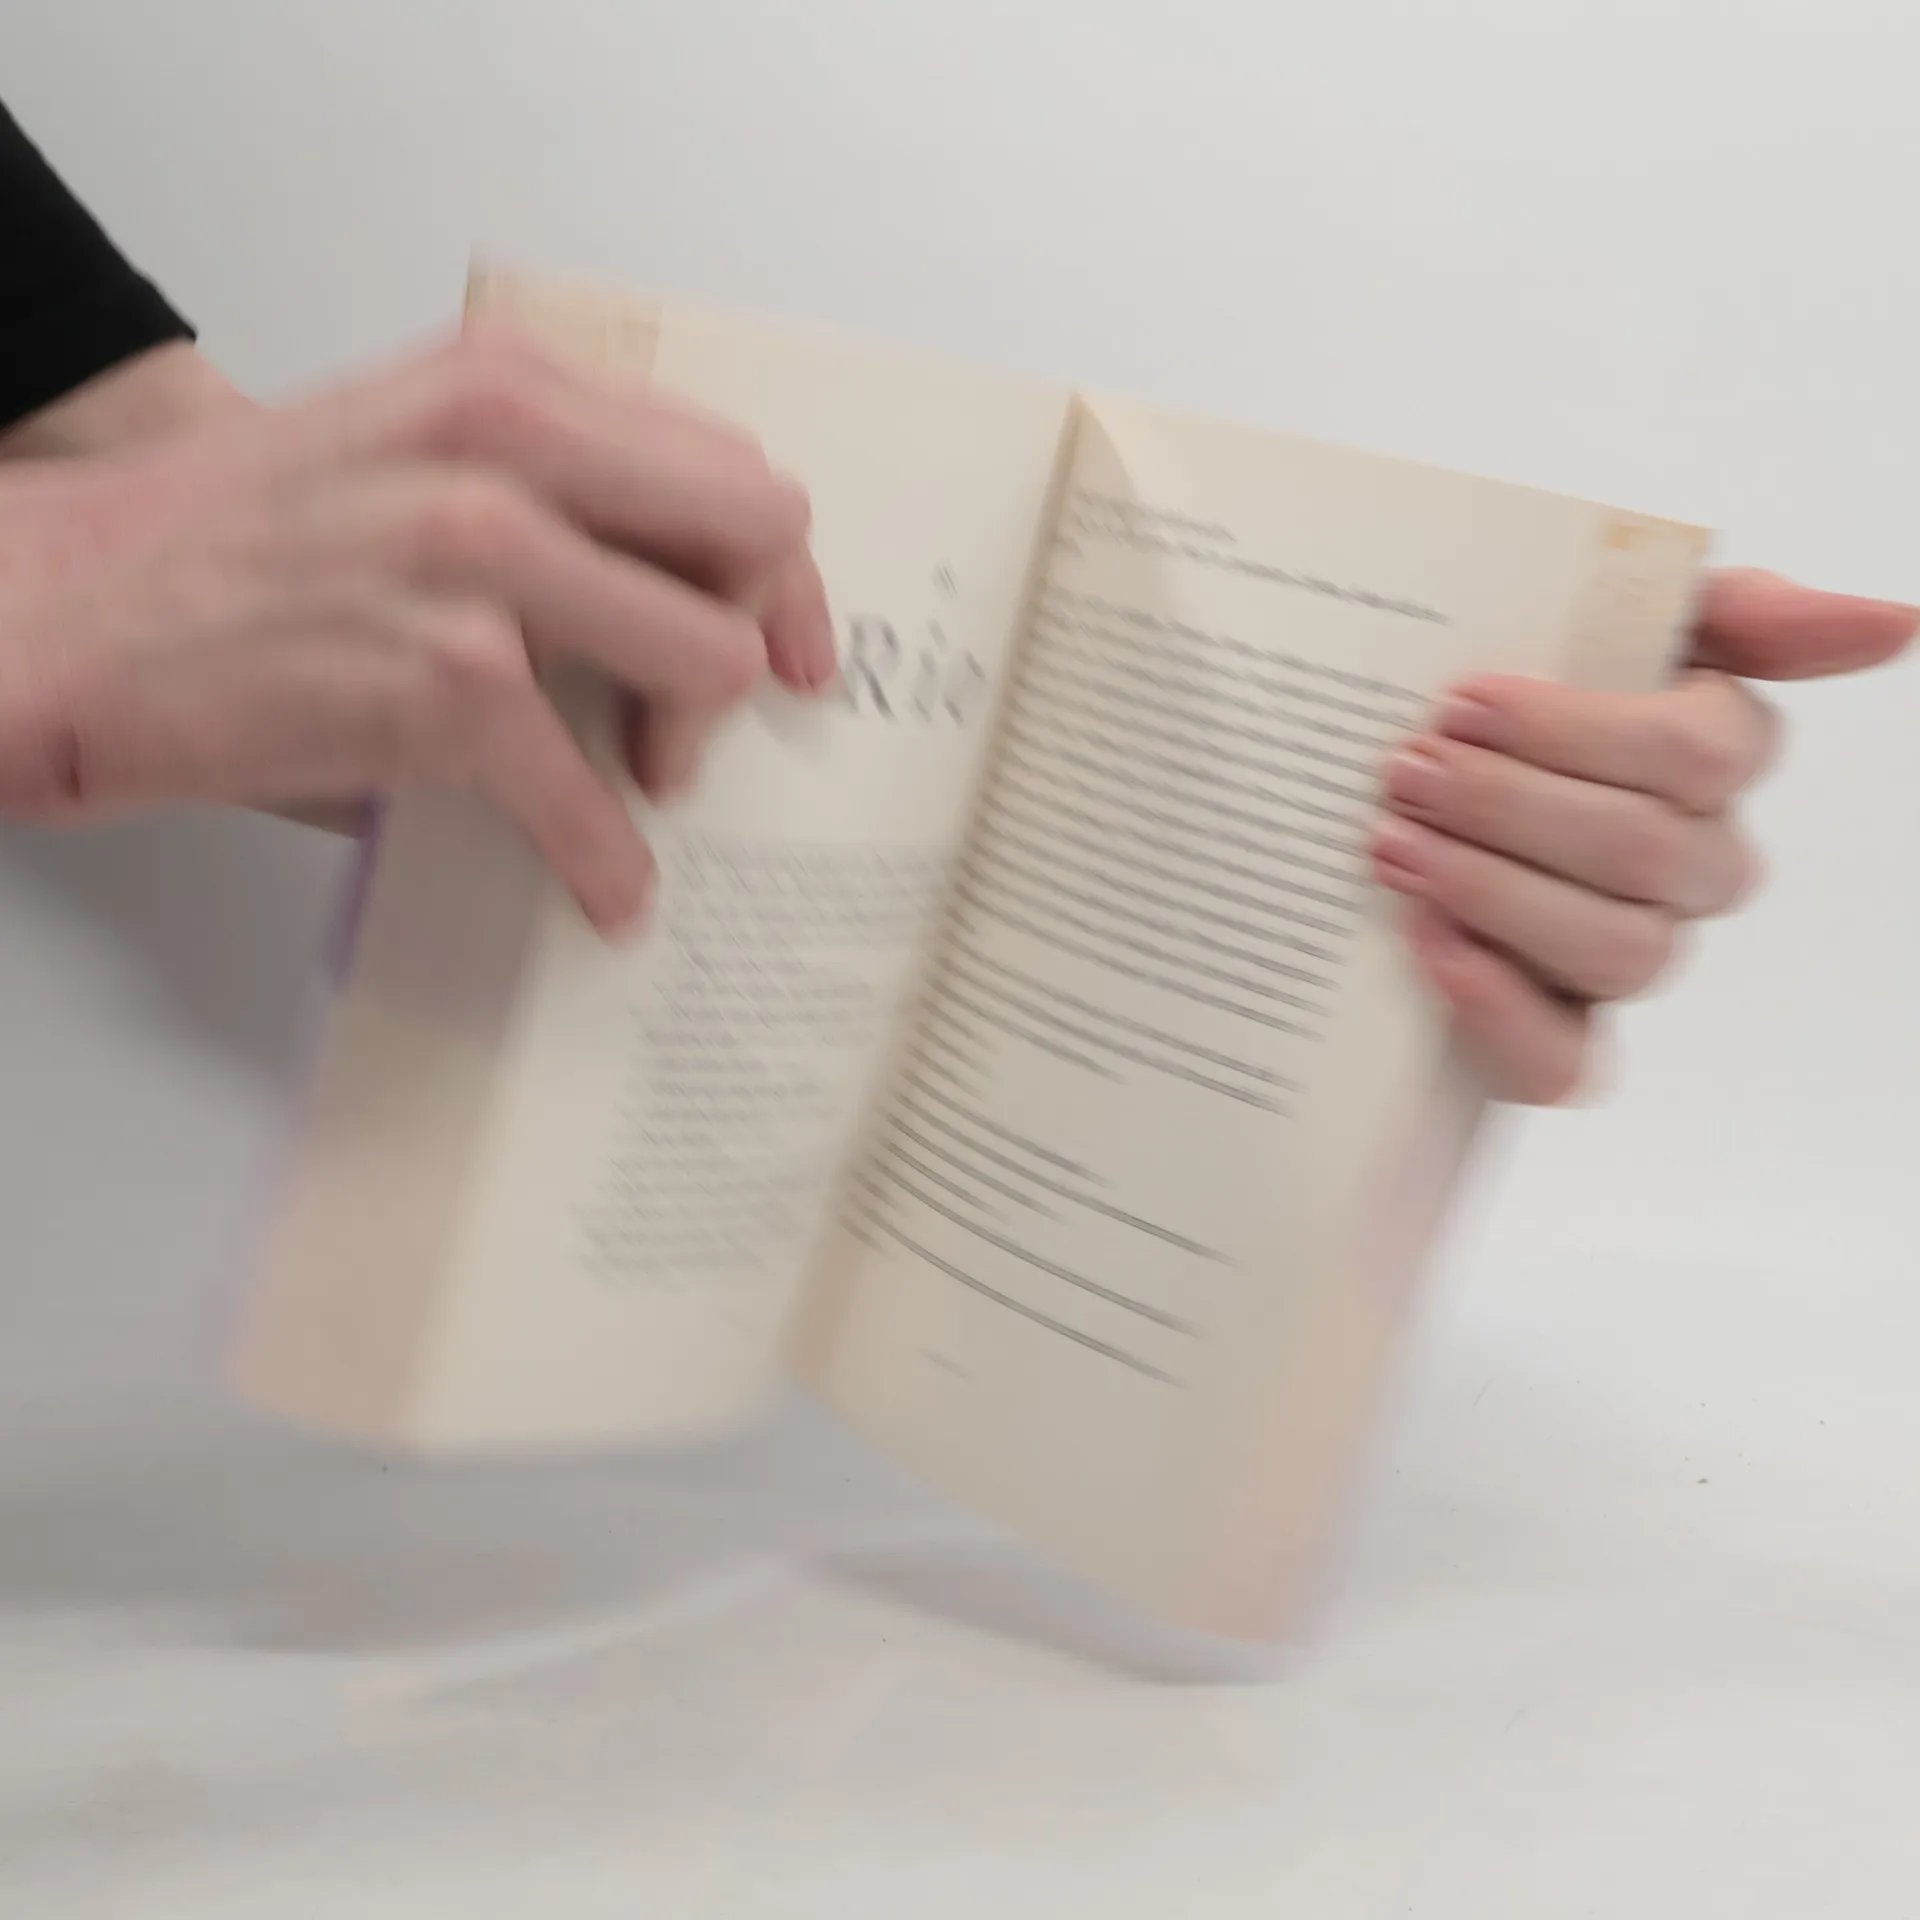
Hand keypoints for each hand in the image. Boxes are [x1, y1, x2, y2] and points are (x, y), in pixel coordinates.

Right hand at [0, 327, 836, 934]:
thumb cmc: (232, 540)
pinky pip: (595, 798)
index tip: (788, 634)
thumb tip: (677, 582)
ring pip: (712, 662)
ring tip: (638, 781)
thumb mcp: (405, 446)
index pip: (727, 461)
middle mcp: (509, 451)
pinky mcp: (448, 686)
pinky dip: (609, 861)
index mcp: (509, 385)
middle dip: (757, 637)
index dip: (772, 563)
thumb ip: (546, 485)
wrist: (64, 607)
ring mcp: (481, 564)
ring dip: (688, 744)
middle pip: (753, 537)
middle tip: (705, 714)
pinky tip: (609, 890)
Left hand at [1371, 572, 1915, 1103]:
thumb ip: (1742, 611)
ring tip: (1396, 843)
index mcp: (1714, 759)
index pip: (1699, 755)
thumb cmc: (1508, 699)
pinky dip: (1495, 1008)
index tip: (1462, 702)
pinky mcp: (1564, 1039)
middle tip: (1407, 770)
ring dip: (1493, 892)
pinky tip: (1427, 942)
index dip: (1574, 731)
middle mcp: (1695, 866)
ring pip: (1618, 951)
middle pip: (1644, 850)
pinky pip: (1565, 1063)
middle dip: (1509, 805)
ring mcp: (1636, 954)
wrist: (1394, 789)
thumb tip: (1895, 624)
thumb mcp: (1611, 618)